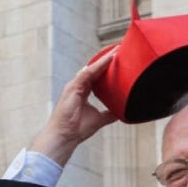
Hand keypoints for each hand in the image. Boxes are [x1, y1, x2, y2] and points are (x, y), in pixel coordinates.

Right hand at [28, 49, 118, 165]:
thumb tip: (123, 111)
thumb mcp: (99, 119)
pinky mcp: (73, 87)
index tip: (119, 60)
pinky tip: (110, 59)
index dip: (107, 68)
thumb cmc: (77, 129)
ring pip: (92, 68)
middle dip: (107, 60)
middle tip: (121, 50)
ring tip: (118, 51)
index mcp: (82, 92)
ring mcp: (74, 85)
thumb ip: (109, 113)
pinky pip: (88, 73)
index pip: (97, 76)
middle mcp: (78, 86)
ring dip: (105, 59)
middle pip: (94, 69)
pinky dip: (100, 65)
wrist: (64, 136)